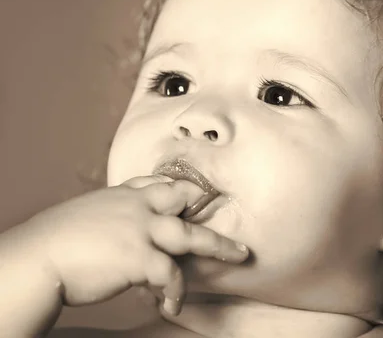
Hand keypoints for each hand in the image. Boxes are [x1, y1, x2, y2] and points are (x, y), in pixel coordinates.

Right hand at [21, 175, 248, 314]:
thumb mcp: (88, 214)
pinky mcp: (140, 257)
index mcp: (123, 194)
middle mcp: (137, 206)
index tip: (195, 194)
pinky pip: (170, 275)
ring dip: (219, 246)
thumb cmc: (57, 240)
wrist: (37, 258)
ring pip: (192, 235)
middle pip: (184, 199)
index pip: (158, 182)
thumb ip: (114, 216)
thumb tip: (125, 234)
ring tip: (239, 255)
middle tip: (223, 206)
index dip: (178, 189)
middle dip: (208, 206)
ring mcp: (141, 230)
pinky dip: (174, 292)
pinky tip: (171, 305)